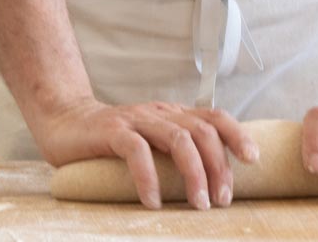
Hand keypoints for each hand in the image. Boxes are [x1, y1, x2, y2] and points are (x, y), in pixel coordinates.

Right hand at [33, 98, 259, 210]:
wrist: (65, 123)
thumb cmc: (112, 141)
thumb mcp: (151, 142)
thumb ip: (175, 153)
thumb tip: (211, 183)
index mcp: (173, 115)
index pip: (214, 117)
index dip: (237, 134)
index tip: (253, 160)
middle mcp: (160, 113)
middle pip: (202, 132)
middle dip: (218, 167)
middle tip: (221, 200)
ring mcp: (136, 120)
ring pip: (178, 139)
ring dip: (193, 174)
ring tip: (197, 204)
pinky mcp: (112, 131)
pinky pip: (137, 152)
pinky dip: (149, 179)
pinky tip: (153, 202)